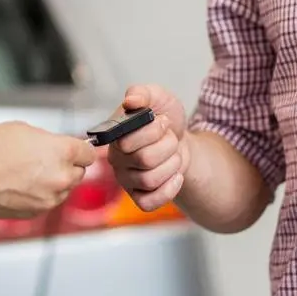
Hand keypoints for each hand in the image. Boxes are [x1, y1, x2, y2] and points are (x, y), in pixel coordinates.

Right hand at [0, 121, 96, 218]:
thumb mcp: (25, 130)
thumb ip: (48, 142)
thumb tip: (55, 148)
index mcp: (63, 152)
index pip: (88, 154)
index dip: (79, 151)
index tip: (74, 151)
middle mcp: (61, 178)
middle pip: (77, 174)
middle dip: (65, 167)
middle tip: (43, 160)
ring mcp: (49, 198)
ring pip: (62, 190)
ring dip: (52, 183)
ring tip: (26, 172)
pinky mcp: (35, 212)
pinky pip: (45, 202)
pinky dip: (37, 195)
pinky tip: (18, 184)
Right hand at [107, 83, 189, 211]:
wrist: (181, 140)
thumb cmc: (165, 120)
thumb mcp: (158, 97)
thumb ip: (143, 93)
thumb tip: (130, 100)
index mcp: (115, 135)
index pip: (127, 141)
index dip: (152, 131)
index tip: (163, 121)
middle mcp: (116, 159)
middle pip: (144, 160)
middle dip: (168, 146)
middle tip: (171, 138)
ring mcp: (126, 180)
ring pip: (150, 181)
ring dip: (172, 164)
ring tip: (174, 154)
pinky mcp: (138, 197)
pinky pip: (149, 203)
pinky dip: (169, 189)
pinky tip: (176, 176)